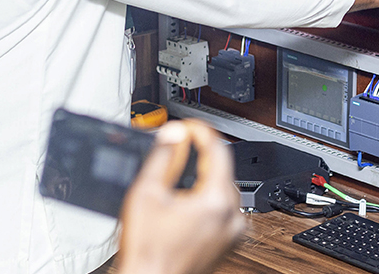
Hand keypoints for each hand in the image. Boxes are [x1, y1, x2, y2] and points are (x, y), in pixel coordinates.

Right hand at [116, 120, 243, 273]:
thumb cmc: (147, 253)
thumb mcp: (146, 194)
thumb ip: (162, 158)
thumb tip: (173, 135)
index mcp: (217, 202)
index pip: (218, 150)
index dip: (201, 131)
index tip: (189, 126)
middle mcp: (233, 217)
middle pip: (223, 168)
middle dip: (200, 153)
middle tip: (179, 143)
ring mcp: (233, 231)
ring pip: (223, 188)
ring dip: (205, 175)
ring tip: (179, 171)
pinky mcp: (228, 241)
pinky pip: (224, 208)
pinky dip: (208, 197)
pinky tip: (188, 197)